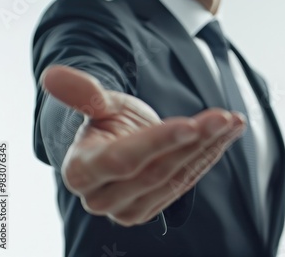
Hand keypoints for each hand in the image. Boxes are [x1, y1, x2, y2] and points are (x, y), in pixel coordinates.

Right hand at [41, 65, 244, 225]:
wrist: (116, 146)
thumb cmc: (106, 124)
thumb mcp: (98, 105)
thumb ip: (82, 94)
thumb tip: (52, 75)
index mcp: (82, 171)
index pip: (123, 159)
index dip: (158, 141)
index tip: (191, 123)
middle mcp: (103, 197)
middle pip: (156, 171)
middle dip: (194, 142)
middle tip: (224, 117)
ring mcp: (129, 209)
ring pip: (177, 178)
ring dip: (209, 148)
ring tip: (232, 121)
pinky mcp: (153, 209)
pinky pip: (186, 183)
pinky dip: (209, 157)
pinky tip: (227, 134)